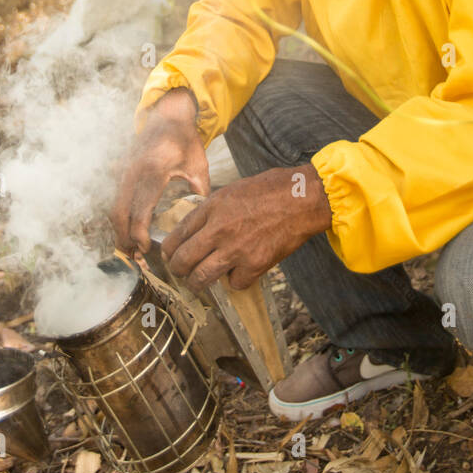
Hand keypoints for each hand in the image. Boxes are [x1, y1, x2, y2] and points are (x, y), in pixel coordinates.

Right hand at [111, 89, 209, 254]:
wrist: (167, 114)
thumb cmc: (184, 140)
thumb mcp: (198, 164)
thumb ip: (199, 189)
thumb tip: (201, 216)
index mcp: (153, 170)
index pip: (140, 209)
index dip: (139, 232)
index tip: (145, 247)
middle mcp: (132, 171)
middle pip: (119, 212)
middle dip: (123, 237)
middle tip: (133, 255)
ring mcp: (123, 170)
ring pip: (113, 206)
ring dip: (118, 229)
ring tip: (129, 248)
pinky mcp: (120, 170)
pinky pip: (115, 197)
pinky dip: (119, 215)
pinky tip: (127, 229)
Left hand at [161, 164, 331, 292]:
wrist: (303, 198)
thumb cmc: (272, 189)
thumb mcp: (234, 190)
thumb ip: (213, 209)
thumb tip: (197, 228)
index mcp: (213, 207)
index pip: (178, 234)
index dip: (169, 249)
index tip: (169, 255)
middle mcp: (219, 229)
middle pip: (183, 259)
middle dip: (177, 270)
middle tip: (179, 272)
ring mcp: (236, 249)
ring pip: (202, 277)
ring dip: (197, 283)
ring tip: (197, 284)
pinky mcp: (255, 264)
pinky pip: (234, 284)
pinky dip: (236, 281)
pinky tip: (240, 272)